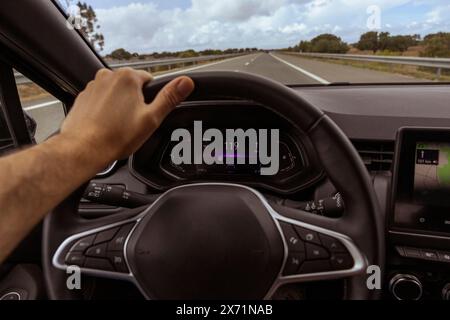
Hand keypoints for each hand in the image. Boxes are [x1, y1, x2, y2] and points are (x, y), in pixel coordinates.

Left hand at [61, 68, 193, 164]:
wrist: (83, 149)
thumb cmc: (116, 136)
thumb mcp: (152, 118)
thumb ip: (170, 97)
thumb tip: (186, 82)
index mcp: (128, 77)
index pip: (150, 80)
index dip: (152, 99)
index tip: (147, 113)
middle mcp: (108, 76)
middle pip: (132, 86)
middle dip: (135, 102)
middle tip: (133, 122)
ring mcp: (93, 86)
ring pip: (116, 94)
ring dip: (119, 106)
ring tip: (118, 126)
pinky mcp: (83, 97)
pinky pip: (101, 101)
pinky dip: (104, 111)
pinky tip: (106, 125)